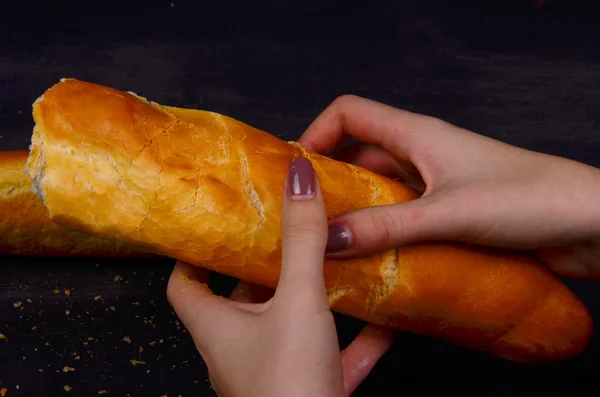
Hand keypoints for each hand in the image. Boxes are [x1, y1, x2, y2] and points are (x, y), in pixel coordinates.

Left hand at [167, 157, 390, 396]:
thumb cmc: (288, 383)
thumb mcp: (296, 300)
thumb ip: (301, 240)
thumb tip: (297, 175)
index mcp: (218, 328)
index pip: (184, 283)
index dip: (194, 253)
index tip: (215, 225)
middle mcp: (240, 351)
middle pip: (241, 300)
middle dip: (264, 268)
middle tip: (285, 234)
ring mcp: (276, 374)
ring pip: (291, 327)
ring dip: (311, 300)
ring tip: (333, 265)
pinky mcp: (311, 392)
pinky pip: (333, 359)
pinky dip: (355, 340)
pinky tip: (384, 320)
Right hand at [299, 95, 599, 278]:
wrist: (591, 223)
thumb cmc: (531, 197)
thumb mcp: (447, 212)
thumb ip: (385, 226)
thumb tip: (327, 237)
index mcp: (418, 134)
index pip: (349, 113)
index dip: (317, 134)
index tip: (297, 172)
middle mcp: (423, 155)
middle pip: (360, 156)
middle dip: (331, 184)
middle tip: (308, 221)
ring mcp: (437, 185)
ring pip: (381, 192)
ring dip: (359, 215)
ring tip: (334, 248)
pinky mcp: (451, 214)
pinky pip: (405, 220)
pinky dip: (386, 236)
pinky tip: (375, 263)